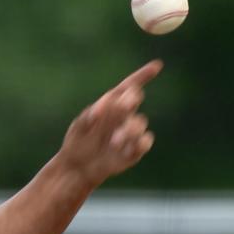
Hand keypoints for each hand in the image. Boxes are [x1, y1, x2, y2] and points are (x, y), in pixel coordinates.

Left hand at [60, 60, 162, 186]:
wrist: (76, 167)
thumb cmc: (78, 142)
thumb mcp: (79, 125)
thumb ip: (91, 114)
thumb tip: (103, 110)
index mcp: (112, 105)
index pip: (129, 87)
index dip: (143, 76)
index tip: (156, 66)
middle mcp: (124, 116)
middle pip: (134, 99)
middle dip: (129, 100)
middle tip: (122, 107)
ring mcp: (130, 133)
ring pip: (140, 123)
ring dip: (128, 130)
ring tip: (113, 142)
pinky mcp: (134, 151)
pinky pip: (145, 142)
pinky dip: (139, 143)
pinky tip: (127, 148)